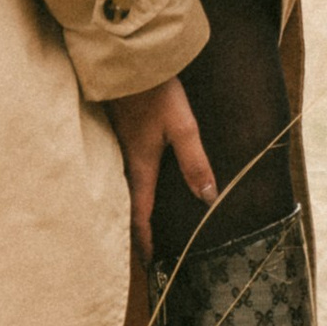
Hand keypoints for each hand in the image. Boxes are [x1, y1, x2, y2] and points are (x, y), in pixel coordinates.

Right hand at [108, 75, 215, 253]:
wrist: (126, 60)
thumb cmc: (154, 92)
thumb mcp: (182, 127)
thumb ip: (195, 162)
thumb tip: (208, 199)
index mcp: (140, 166)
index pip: (141, 216)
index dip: (147, 243)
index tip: (152, 265)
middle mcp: (125, 162)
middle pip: (129, 206)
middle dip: (137, 232)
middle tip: (147, 253)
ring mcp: (119, 147)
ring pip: (124, 189)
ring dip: (133, 210)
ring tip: (143, 226)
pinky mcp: (118, 133)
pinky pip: (122, 171)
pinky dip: (130, 188)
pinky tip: (138, 186)